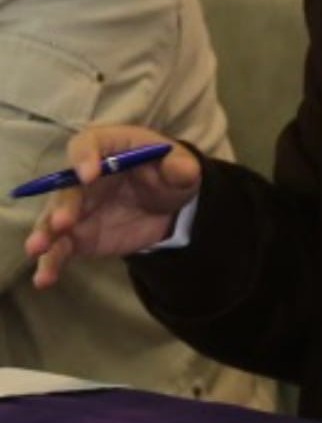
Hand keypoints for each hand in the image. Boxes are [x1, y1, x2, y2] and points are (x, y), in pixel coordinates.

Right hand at [24, 124, 202, 288]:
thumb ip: (182, 167)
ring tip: (37, 249)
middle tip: (63, 222)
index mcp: (110, 147)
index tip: (89, 174)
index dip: (85, 156)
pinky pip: (59, 248)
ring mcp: (77, 207)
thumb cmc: (168, 174)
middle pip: (66, 185)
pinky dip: (50, 262)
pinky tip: (44, 278)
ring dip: (44, 232)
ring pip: (53, 218)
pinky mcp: (77, 236)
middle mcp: (84, 176)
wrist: (166, 209)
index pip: (89, 143)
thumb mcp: (183, 167)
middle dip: (63, 203)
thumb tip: (180, 170)